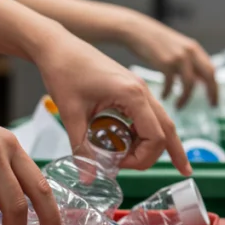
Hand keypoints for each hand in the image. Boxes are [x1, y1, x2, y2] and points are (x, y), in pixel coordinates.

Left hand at [35, 32, 191, 174]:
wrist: (58, 46)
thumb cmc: (65, 72)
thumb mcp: (71, 114)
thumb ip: (81, 148)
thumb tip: (88, 177)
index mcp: (132, 95)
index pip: (156, 136)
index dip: (142, 158)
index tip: (118, 164)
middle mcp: (142, 91)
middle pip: (167, 130)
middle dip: (163, 155)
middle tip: (146, 172)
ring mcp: (140, 89)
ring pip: (161, 122)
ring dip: (155, 144)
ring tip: (139, 162)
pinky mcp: (132, 89)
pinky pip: (149, 115)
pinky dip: (145, 132)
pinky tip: (131, 143)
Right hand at [123, 15, 217, 108]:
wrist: (136, 30)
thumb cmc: (155, 42)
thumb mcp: (177, 48)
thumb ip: (189, 63)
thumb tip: (200, 81)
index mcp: (194, 48)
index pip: (211, 69)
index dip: (215, 86)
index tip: (214, 100)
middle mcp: (190, 52)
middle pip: (209, 75)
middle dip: (212, 92)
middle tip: (212, 106)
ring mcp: (178, 57)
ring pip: (190, 83)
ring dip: (185, 98)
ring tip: (179, 106)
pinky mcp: (165, 62)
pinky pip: (171, 83)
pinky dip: (168, 92)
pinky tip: (164, 96)